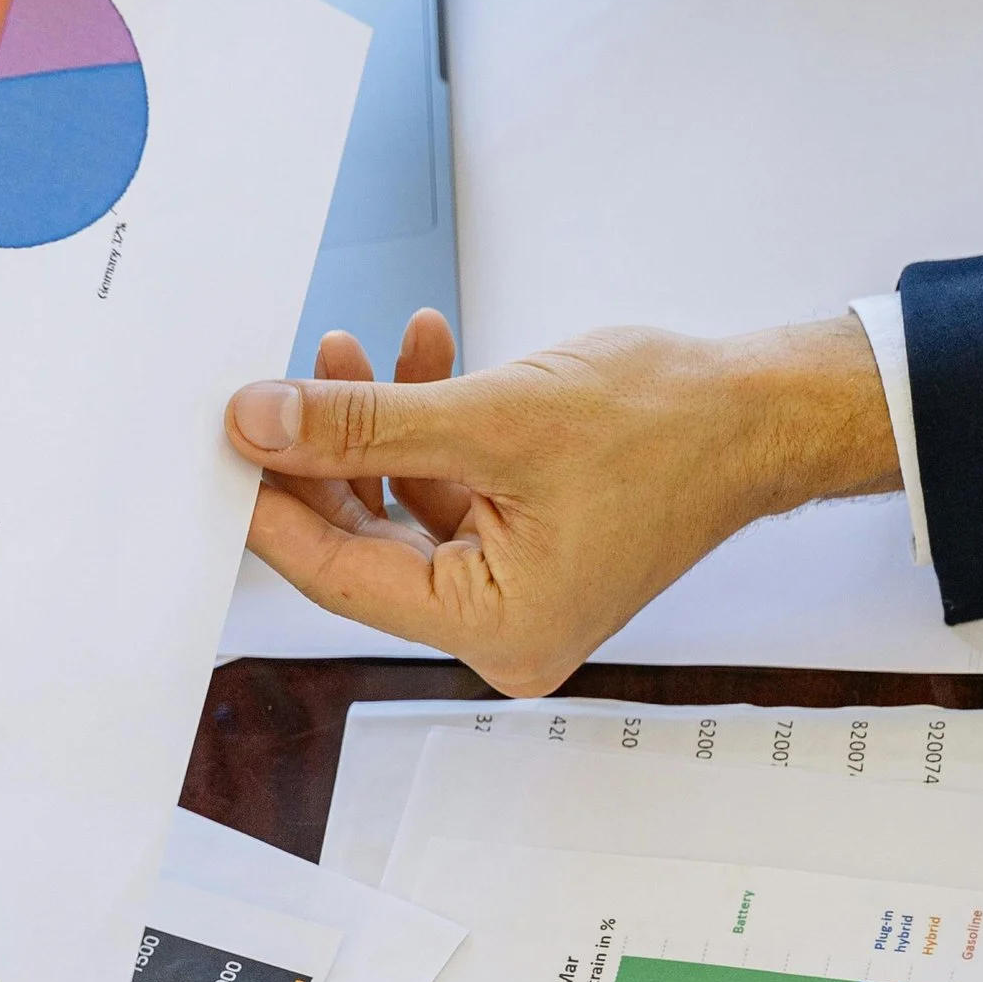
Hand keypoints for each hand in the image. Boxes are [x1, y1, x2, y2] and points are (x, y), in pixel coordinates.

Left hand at [227, 312, 900, 694]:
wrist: (760, 409)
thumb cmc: (669, 426)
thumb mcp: (493, 415)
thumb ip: (363, 423)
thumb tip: (259, 423)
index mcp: (496, 631)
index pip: (340, 577)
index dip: (273, 503)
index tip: (222, 442)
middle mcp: (500, 630)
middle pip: (360, 546)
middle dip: (322, 454)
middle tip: (279, 383)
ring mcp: (512, 591)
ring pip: (396, 510)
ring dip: (372, 427)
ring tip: (358, 349)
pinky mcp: (523, 548)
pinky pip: (443, 492)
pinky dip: (423, 429)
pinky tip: (421, 356)